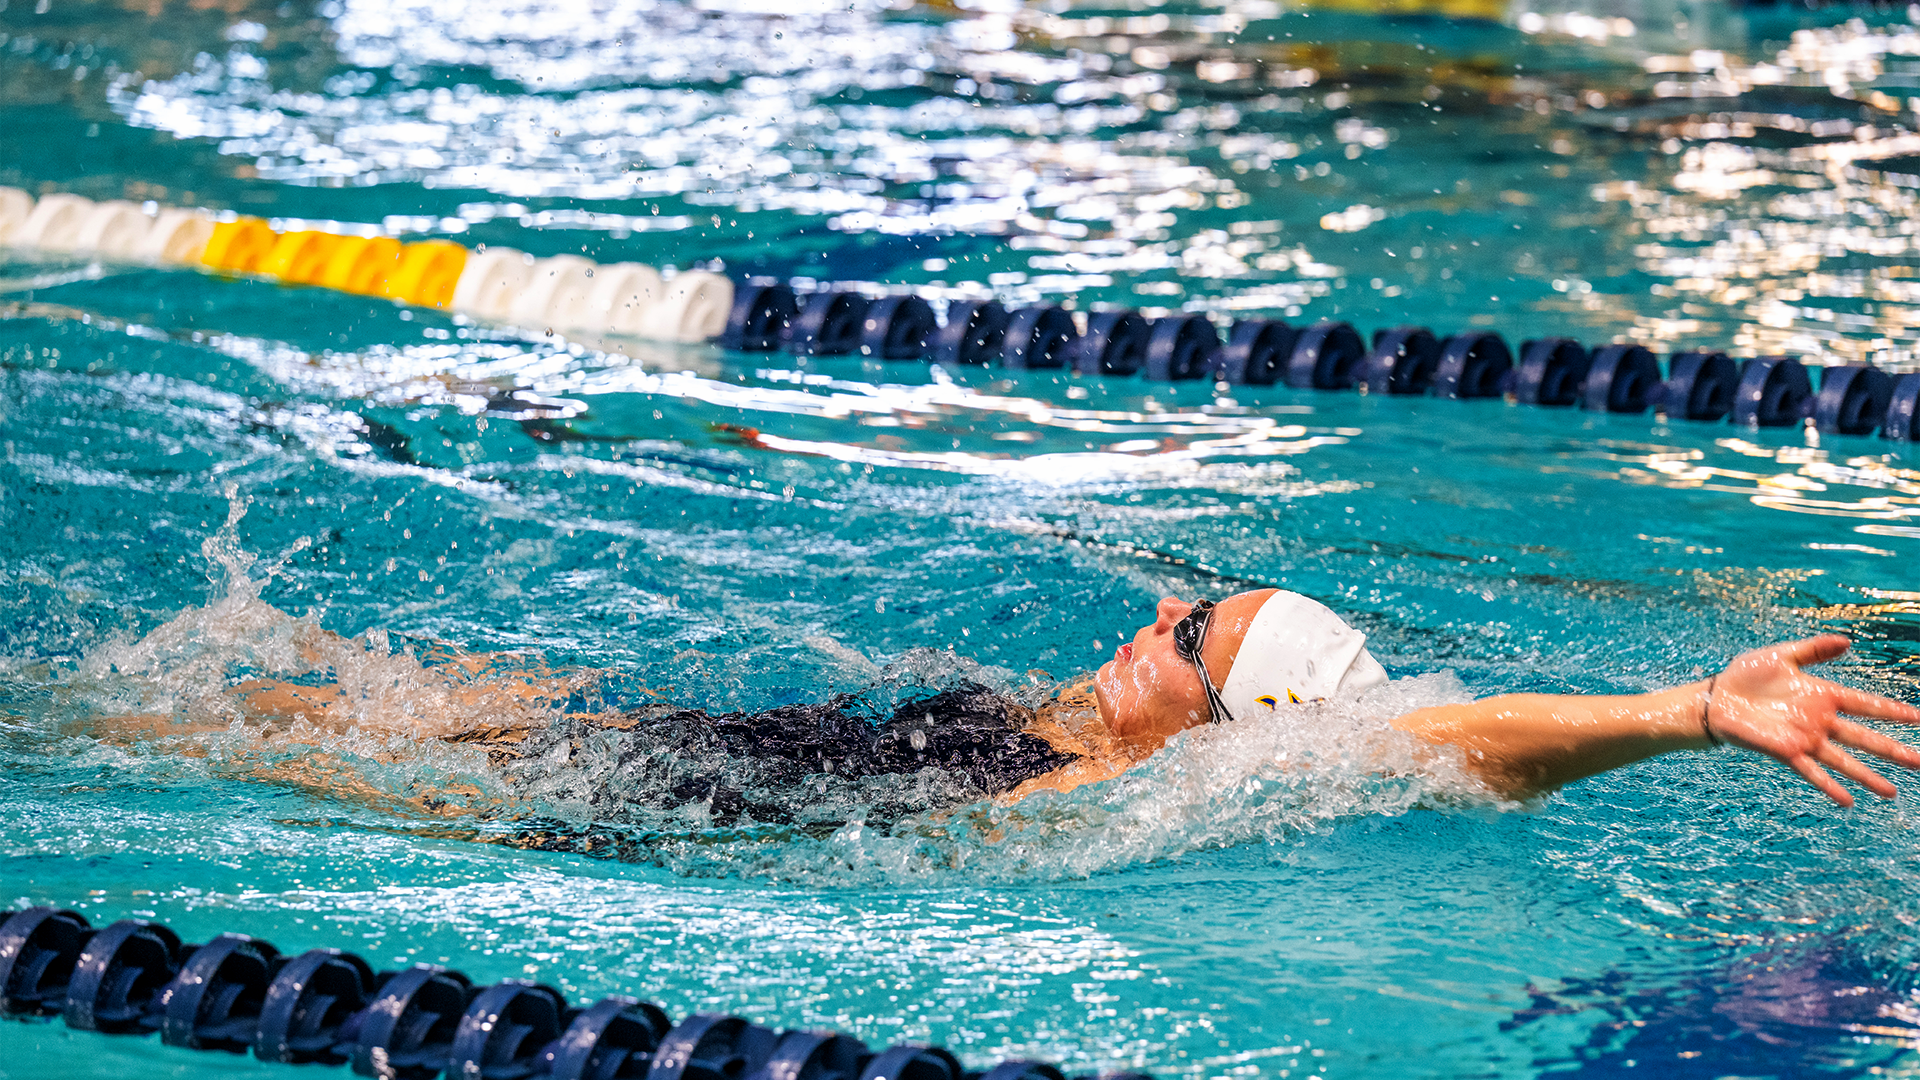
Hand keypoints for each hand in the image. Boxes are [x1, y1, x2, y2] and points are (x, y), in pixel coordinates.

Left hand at [1709, 635, 1919, 806]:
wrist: (1716, 698)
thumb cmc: (1746, 676)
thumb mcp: (1781, 655)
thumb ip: (1814, 650)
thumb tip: (1848, 641)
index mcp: (1823, 695)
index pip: (1866, 704)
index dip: (1893, 711)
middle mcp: (1820, 720)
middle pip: (1863, 736)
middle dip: (1892, 749)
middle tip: (1919, 762)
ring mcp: (1805, 738)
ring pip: (1844, 760)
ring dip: (1868, 776)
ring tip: (1892, 793)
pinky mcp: (1786, 752)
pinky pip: (1812, 772)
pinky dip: (1829, 786)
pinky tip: (1848, 801)